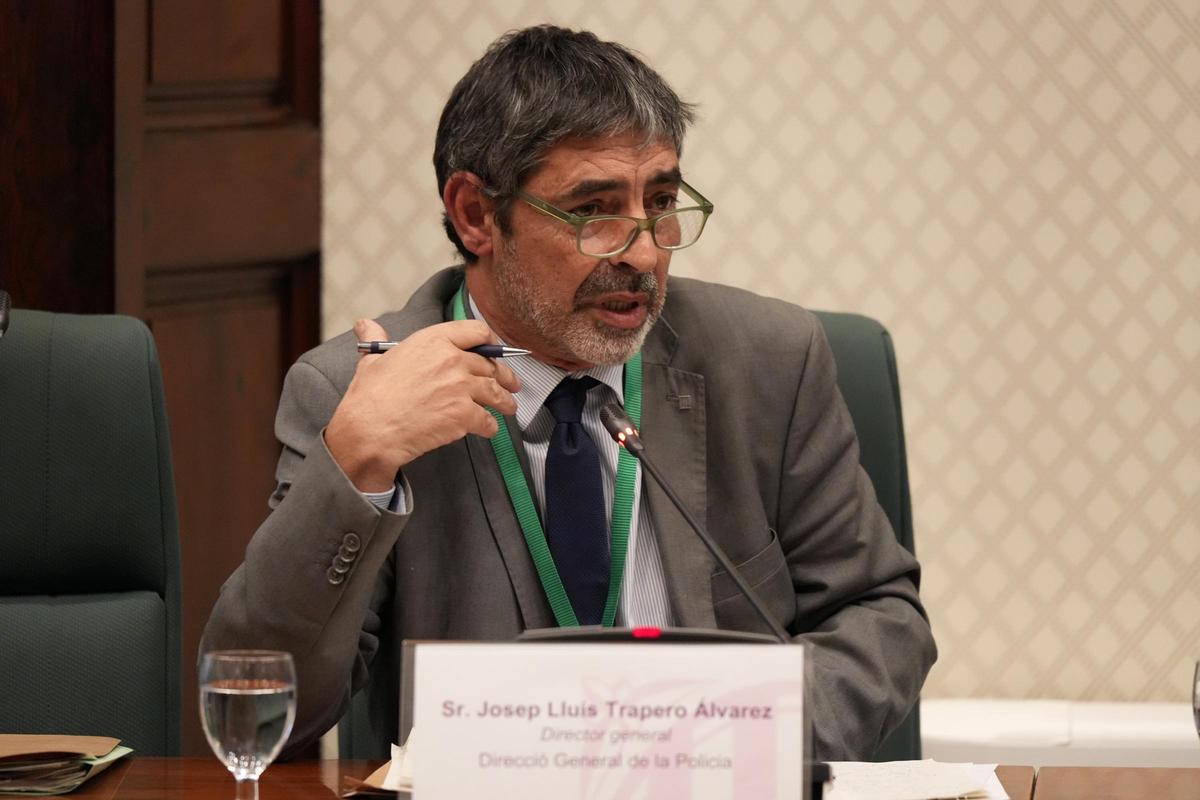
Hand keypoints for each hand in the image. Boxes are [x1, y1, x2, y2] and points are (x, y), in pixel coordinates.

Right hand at [326, 317, 520, 490]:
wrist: (370, 430)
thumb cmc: (369, 397)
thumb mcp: (372, 359)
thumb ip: (376, 339)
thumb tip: (366, 326)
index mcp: (433, 341)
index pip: (476, 331)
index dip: (491, 341)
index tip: (495, 351)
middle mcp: (452, 360)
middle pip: (491, 364)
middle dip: (504, 376)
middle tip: (511, 384)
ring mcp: (461, 388)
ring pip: (495, 392)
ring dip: (505, 401)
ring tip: (509, 408)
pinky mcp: (464, 415)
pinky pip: (488, 420)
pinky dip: (491, 426)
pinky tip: (488, 429)